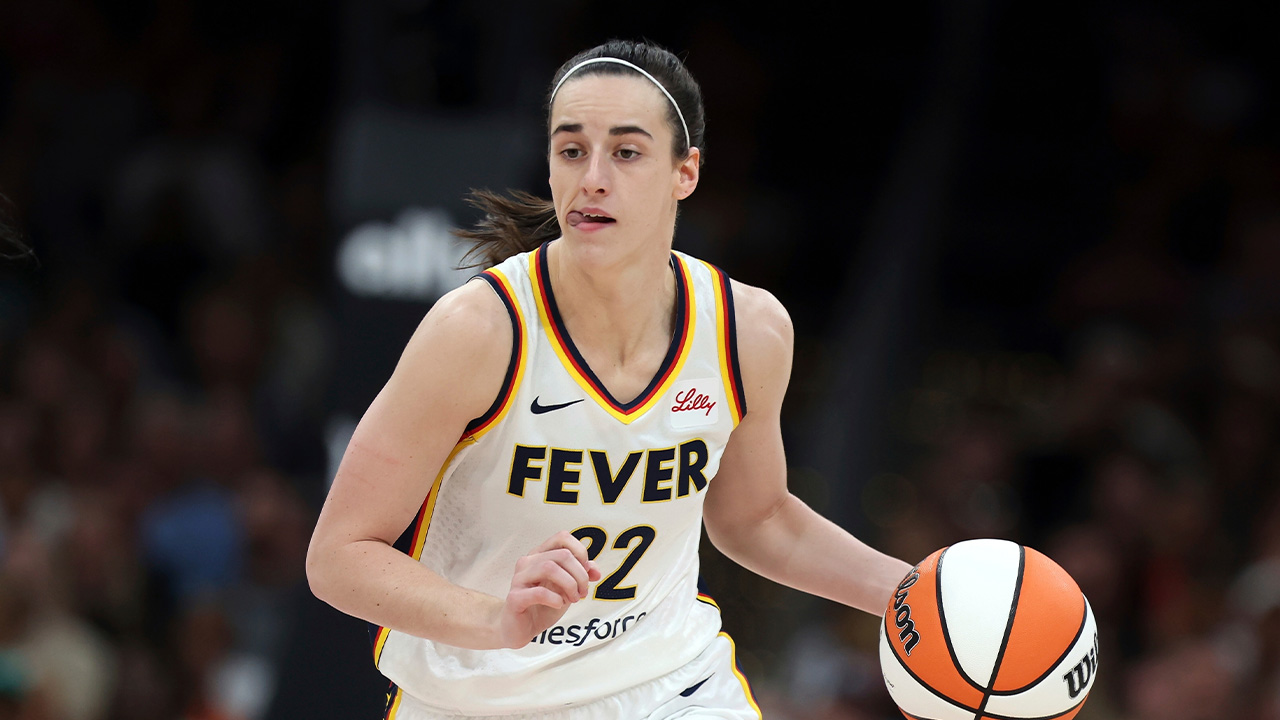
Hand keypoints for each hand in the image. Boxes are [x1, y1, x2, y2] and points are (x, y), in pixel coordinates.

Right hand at [496, 530, 601, 647]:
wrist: (519, 629)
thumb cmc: (542, 606)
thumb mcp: (567, 588)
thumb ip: (580, 575)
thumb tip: (595, 569)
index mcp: (540, 555)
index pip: (562, 537)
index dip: (580, 552)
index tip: (586, 572)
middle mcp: (528, 562)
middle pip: (562, 555)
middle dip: (580, 575)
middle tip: (582, 593)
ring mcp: (519, 578)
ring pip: (549, 567)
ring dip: (569, 585)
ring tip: (572, 599)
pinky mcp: (514, 598)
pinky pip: (539, 592)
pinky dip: (555, 599)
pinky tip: (559, 605)